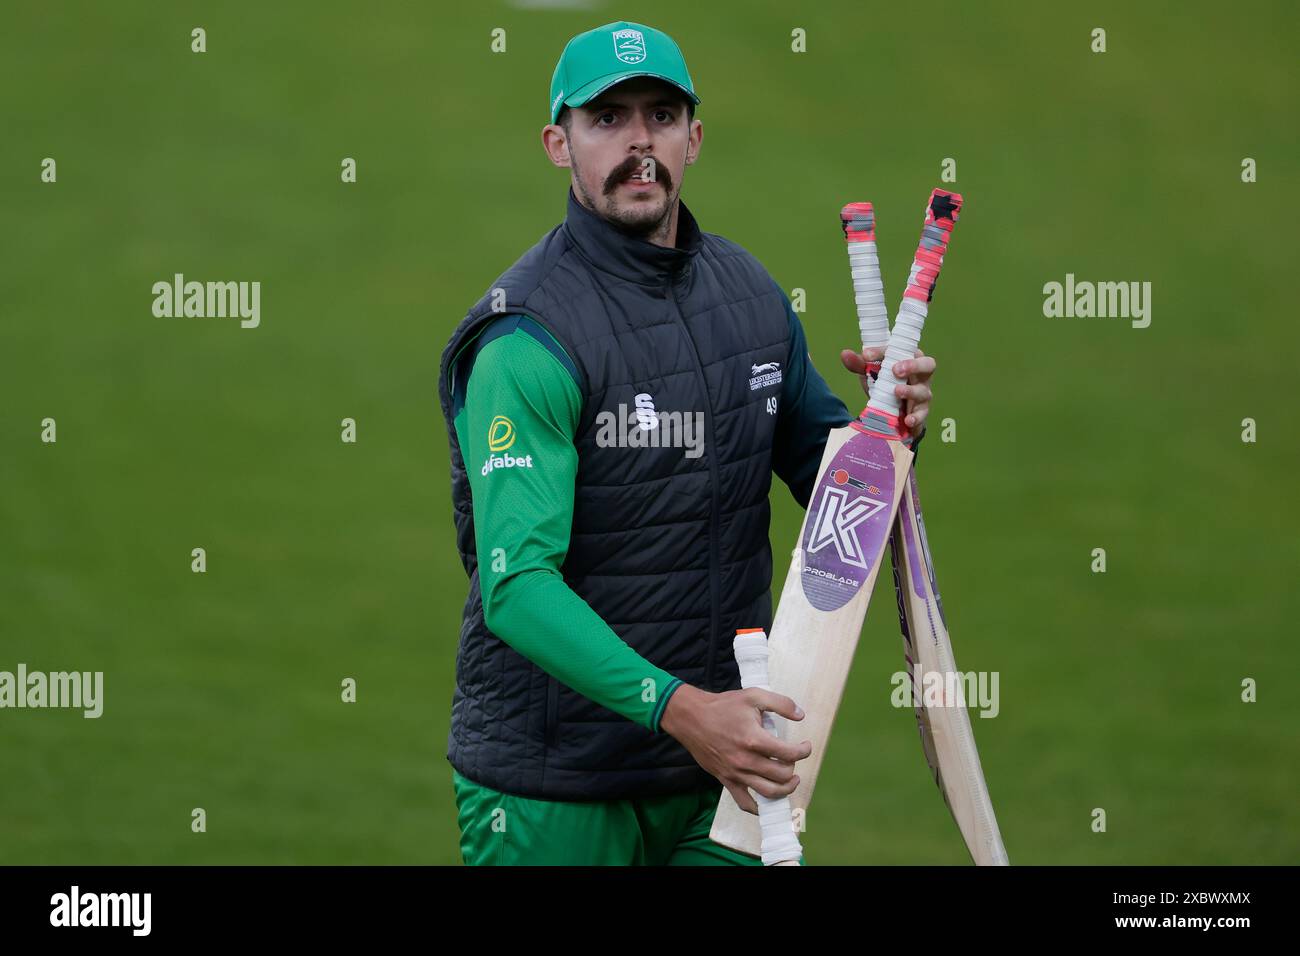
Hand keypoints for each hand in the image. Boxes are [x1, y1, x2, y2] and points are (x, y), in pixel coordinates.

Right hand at [660, 683, 810, 814]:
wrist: (691, 718)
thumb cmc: (722, 706)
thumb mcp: (753, 696)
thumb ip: (780, 703)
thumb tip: (800, 715)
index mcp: (755, 739)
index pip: (789, 754)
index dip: (803, 751)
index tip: (805, 747)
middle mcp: (746, 760)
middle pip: (782, 775)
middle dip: (793, 768)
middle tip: (792, 759)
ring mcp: (736, 773)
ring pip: (769, 792)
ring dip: (785, 789)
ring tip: (790, 780)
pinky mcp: (726, 780)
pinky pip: (744, 802)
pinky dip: (758, 807)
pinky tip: (767, 802)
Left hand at [840, 346, 936, 435]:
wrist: (893, 411)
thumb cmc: (885, 383)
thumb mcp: (871, 373)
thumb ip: (859, 364)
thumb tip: (845, 354)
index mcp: (909, 358)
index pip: (901, 350)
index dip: (884, 351)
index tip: (867, 355)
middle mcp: (920, 375)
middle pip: (928, 364)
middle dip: (913, 366)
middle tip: (896, 370)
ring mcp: (923, 393)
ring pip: (923, 391)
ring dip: (910, 391)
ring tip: (896, 392)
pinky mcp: (921, 412)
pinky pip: (923, 414)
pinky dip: (916, 417)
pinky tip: (908, 420)